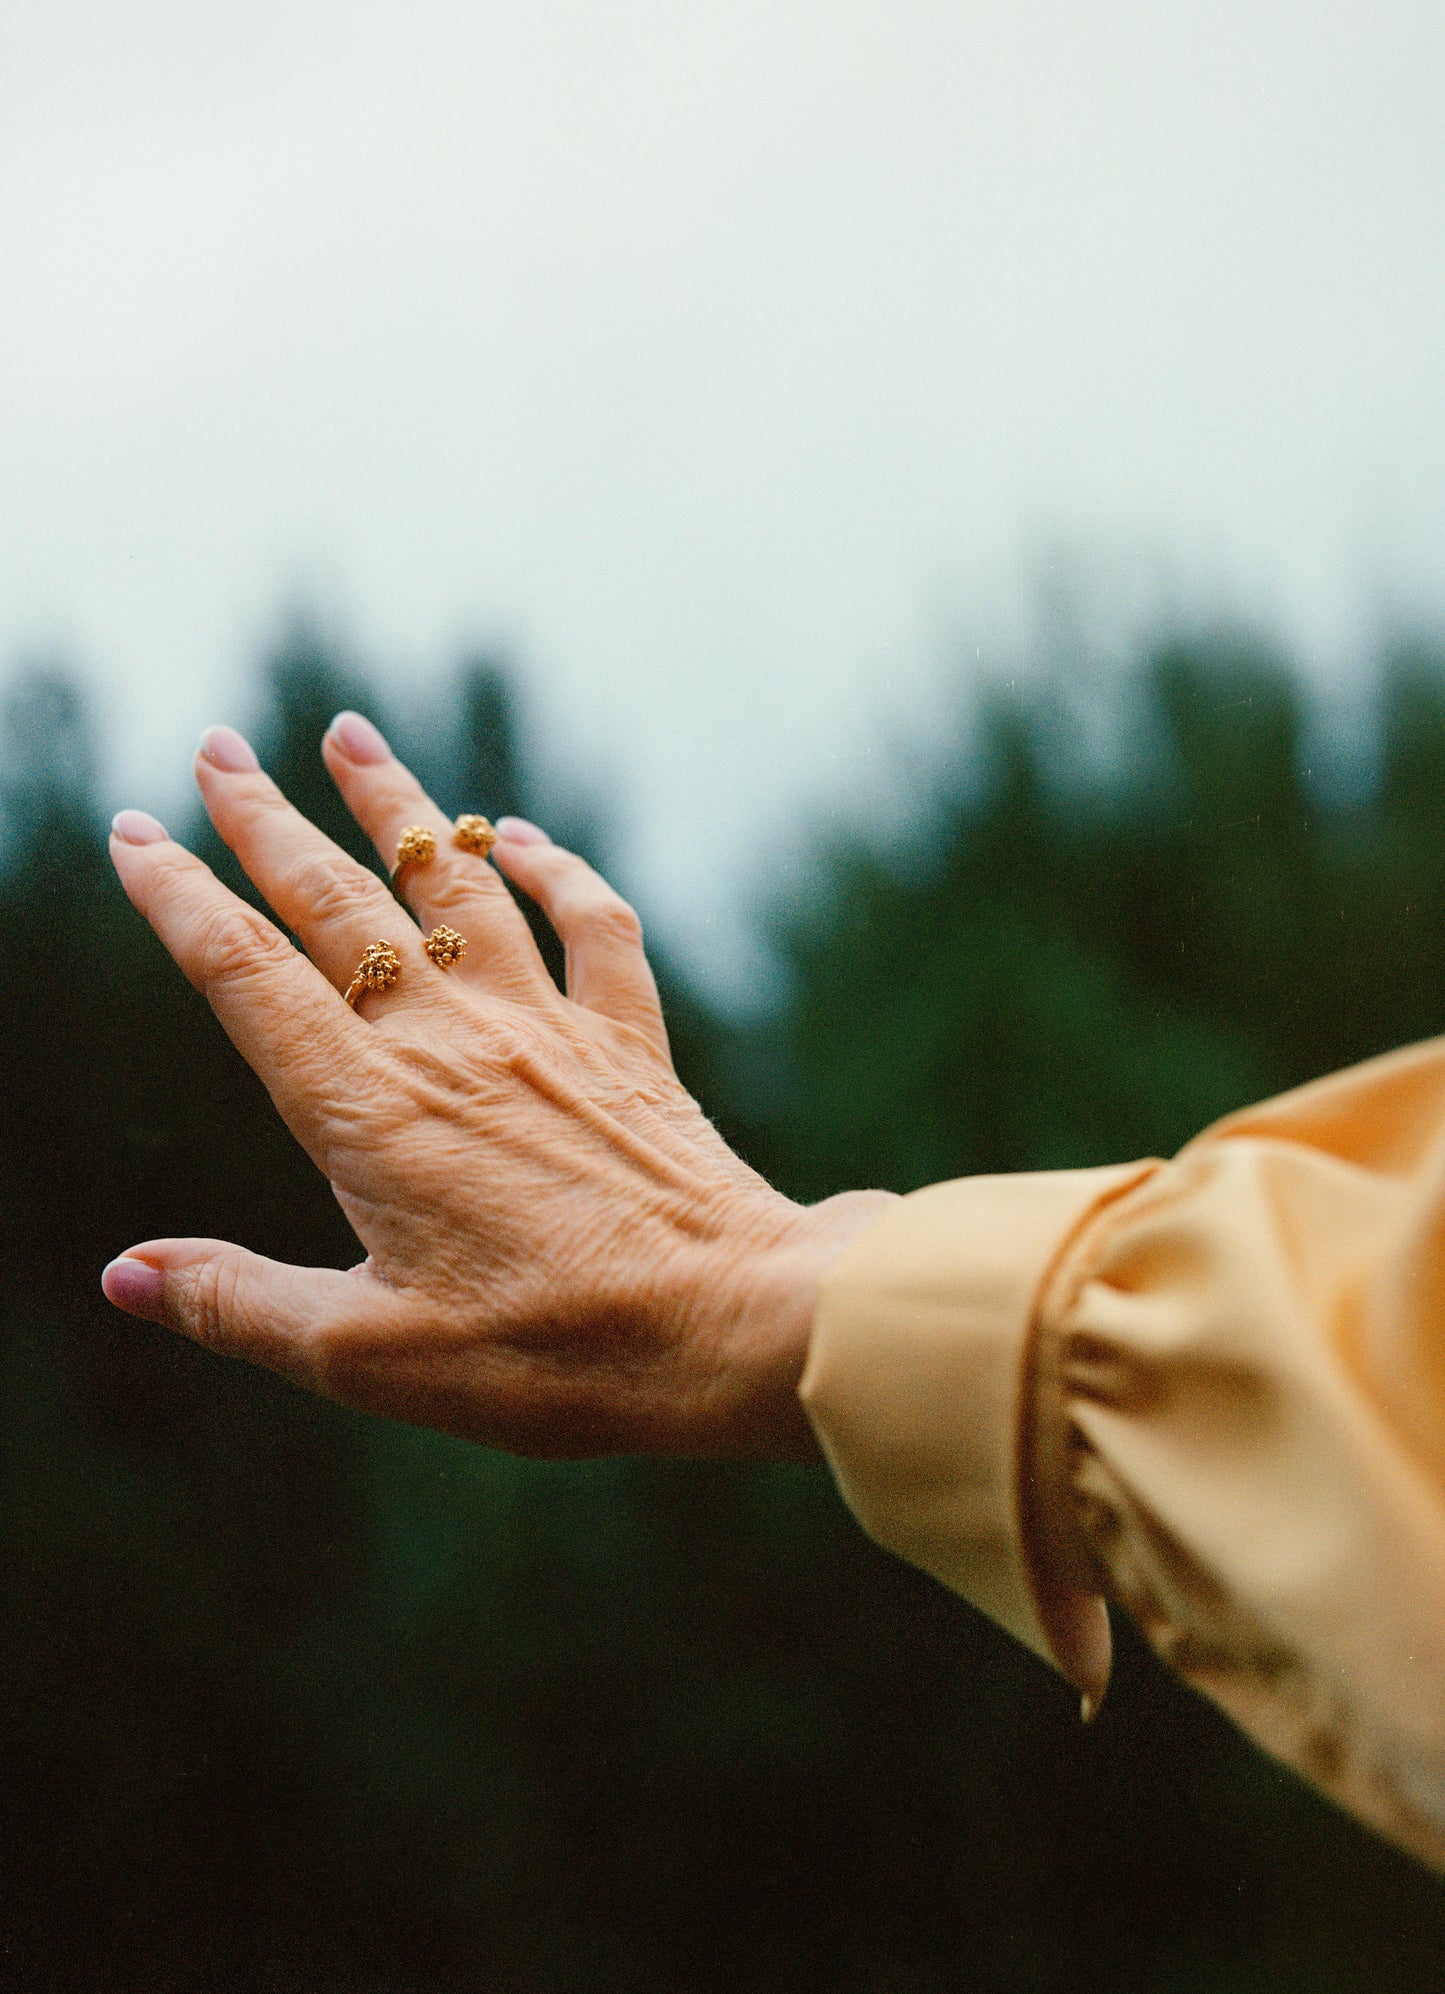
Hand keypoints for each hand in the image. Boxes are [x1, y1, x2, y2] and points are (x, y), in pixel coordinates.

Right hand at [101, 714, 893, 1458]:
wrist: (727, 1326)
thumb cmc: (552, 1355)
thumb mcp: (368, 1356)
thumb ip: (239, 1305)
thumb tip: (122, 1274)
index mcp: (368, 1112)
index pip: (247, 977)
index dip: (180, 900)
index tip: (134, 834)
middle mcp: (451, 1044)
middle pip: (337, 906)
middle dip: (266, 821)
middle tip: (218, 747)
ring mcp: (546, 1030)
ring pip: (454, 889)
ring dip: (398, 808)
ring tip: (350, 735)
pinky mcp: (626, 1042)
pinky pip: (592, 923)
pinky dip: (555, 869)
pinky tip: (519, 836)